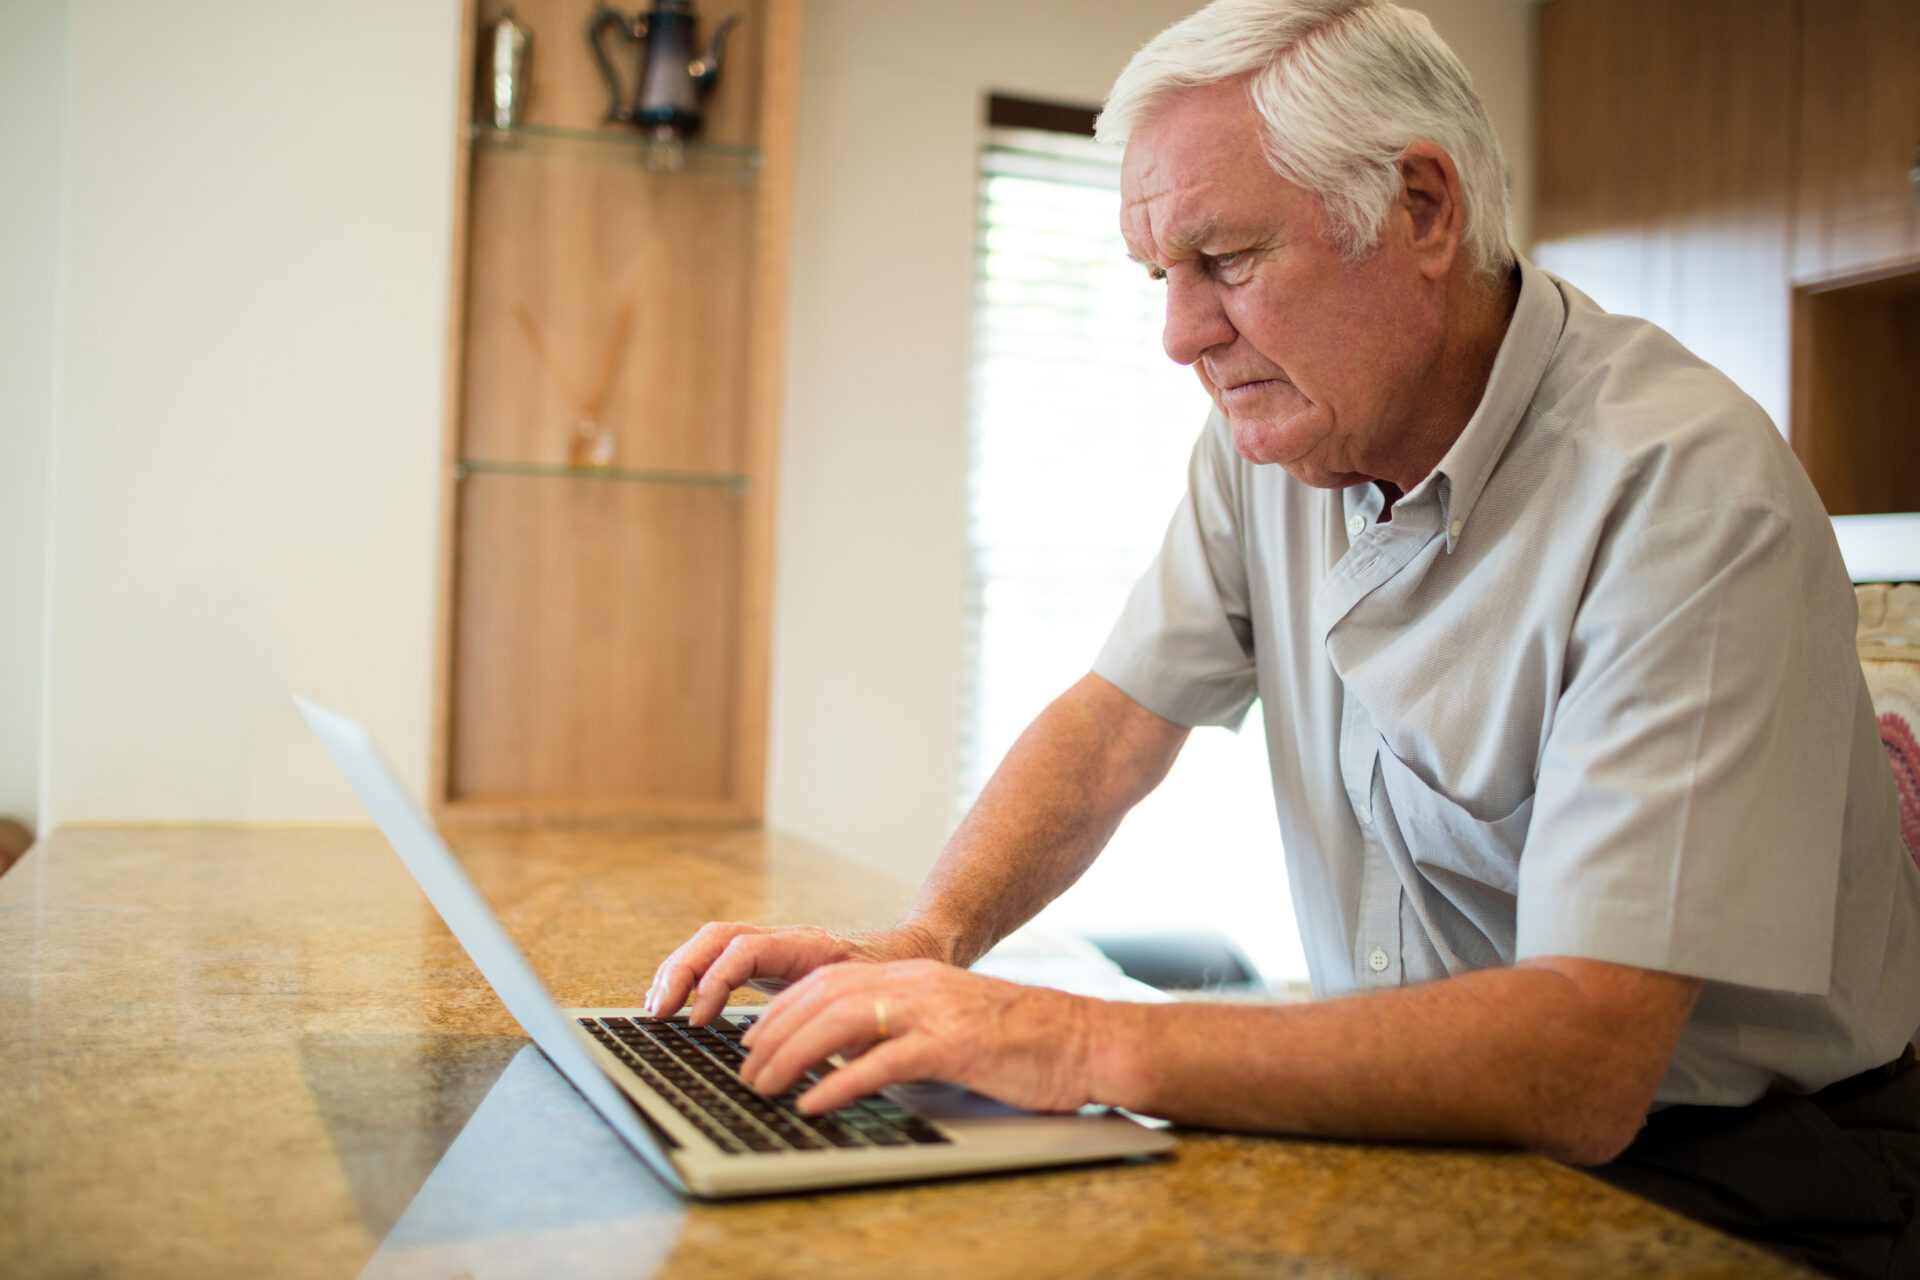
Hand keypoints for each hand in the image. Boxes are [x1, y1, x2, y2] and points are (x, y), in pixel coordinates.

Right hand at [645, 921, 945, 1024]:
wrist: (912, 955)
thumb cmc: (895, 985)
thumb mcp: (873, 1007)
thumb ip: (845, 1030)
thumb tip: (817, 1065)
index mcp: (808, 946)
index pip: (746, 949)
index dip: (716, 982)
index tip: (701, 1020)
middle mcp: (783, 940)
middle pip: (718, 937)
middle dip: (681, 970)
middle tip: (659, 1011)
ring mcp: (772, 948)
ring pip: (713, 944)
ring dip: (679, 971)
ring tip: (656, 1008)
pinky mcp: (767, 964)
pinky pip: (720, 958)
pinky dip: (693, 977)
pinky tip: (678, 1007)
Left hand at [737, 959, 1102, 1114]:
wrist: (1086, 1039)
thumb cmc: (1023, 1042)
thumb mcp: (951, 1023)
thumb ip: (904, 1031)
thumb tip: (849, 1059)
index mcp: (915, 976)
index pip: (829, 982)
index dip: (784, 1009)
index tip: (754, 1039)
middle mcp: (919, 984)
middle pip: (825, 996)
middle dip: (775, 1032)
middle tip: (746, 1069)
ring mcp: (936, 1011)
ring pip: (843, 1021)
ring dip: (793, 1054)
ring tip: (764, 1086)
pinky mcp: (954, 1045)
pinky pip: (884, 1061)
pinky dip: (841, 1082)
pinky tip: (815, 1103)